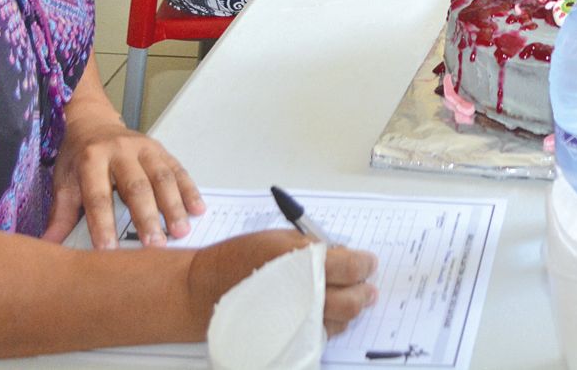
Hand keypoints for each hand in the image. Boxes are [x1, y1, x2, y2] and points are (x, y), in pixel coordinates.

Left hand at [44, 108, 203, 248]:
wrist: (93, 121)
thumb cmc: (78, 156)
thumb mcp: (63, 182)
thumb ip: (60, 216)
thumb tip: (48, 249)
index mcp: (91, 158)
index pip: (98, 196)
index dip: (103, 224)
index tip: (109, 251)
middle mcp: (120, 150)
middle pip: (136, 186)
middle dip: (147, 217)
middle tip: (155, 245)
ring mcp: (144, 147)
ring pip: (162, 177)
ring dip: (173, 205)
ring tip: (180, 231)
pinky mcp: (161, 149)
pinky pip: (178, 170)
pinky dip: (189, 190)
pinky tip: (197, 209)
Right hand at [187, 230, 379, 336]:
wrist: (207, 288)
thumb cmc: (241, 258)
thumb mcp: (281, 238)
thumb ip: (316, 248)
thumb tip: (345, 255)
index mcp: (303, 264)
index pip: (353, 267)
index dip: (366, 264)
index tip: (368, 262)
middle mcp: (303, 297)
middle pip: (353, 300)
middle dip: (365, 290)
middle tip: (367, 284)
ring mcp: (296, 323)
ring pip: (341, 321)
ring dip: (349, 308)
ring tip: (347, 296)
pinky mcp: (288, 339)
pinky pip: (322, 334)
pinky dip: (330, 323)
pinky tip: (325, 311)